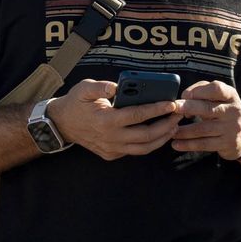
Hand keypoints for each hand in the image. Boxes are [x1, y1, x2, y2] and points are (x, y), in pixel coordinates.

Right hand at [45, 79, 181, 159]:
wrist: (62, 124)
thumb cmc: (76, 103)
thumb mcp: (84, 89)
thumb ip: (100, 87)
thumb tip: (117, 87)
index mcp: (106, 120)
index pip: (138, 115)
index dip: (157, 109)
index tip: (172, 103)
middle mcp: (111, 138)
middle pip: (146, 135)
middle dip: (166, 125)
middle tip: (179, 115)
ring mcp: (112, 149)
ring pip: (144, 148)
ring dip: (161, 138)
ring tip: (173, 126)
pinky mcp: (111, 154)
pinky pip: (135, 151)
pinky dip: (149, 144)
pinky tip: (158, 134)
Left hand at [172, 80, 240, 159]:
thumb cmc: (223, 111)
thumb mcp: (219, 98)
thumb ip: (202, 91)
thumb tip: (183, 98)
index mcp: (230, 96)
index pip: (216, 89)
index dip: (199, 90)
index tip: (185, 95)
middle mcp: (233, 111)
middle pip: (208, 108)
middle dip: (188, 107)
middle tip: (173, 108)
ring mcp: (231, 128)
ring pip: (203, 129)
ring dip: (184, 131)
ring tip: (170, 131)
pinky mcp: (227, 144)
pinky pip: (204, 144)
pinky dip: (188, 144)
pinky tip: (176, 144)